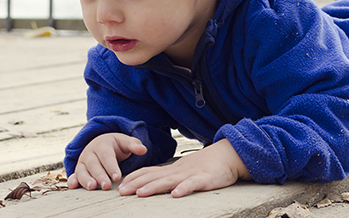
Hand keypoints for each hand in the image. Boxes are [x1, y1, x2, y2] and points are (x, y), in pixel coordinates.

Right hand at [67, 133, 146, 190]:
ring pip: (83, 170)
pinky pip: (74, 174)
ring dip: (86, 180)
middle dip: (100, 176)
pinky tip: (73, 186)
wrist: (102, 143)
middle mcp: (90, 152)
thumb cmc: (116, 145)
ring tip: (92, 187)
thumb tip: (143, 149)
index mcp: (102, 144)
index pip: (107, 156)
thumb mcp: (125, 142)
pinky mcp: (79, 169)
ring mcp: (83, 161)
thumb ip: (134, 146)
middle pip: (94, 165)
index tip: (117, 177)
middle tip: (107, 186)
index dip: (112, 167)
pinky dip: (72, 180)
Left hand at [118, 138, 250, 197]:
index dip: (134, 178)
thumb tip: (152, 182)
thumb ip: (170, 175)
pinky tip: (176, 194)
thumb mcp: (184, 169)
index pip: (150, 171)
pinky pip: (193, 184)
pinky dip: (184, 188)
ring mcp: (191, 174)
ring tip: (141, 193)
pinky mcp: (205, 179)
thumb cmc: (206, 164)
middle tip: (121, 191)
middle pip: (155, 176)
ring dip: (154, 186)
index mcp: (173, 169)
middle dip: (137, 184)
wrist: (228, 155)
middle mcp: (179, 171)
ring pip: (170, 181)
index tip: (120, 185)